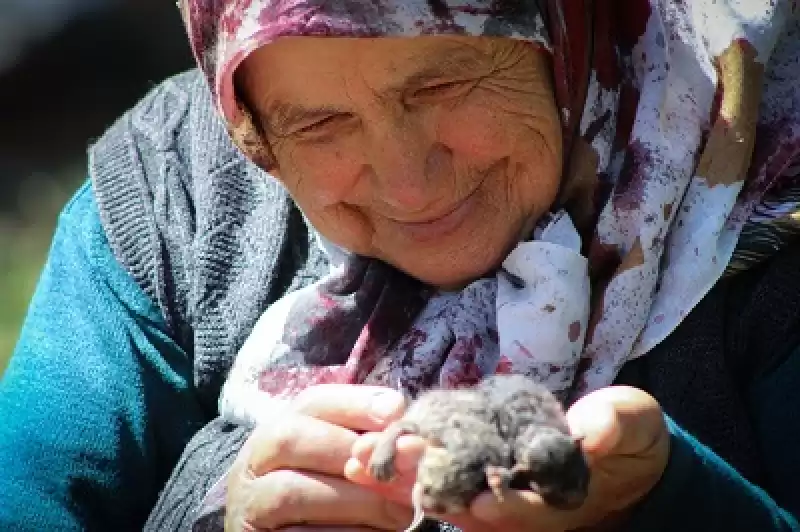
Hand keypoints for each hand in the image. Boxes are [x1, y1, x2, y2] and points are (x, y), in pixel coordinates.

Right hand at [224, 384, 416, 530]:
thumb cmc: (329, 492)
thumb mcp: (343, 457)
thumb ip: (367, 437)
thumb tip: (400, 417)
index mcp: (280, 428)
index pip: (312, 401)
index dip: (355, 403)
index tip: (396, 412)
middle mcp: (255, 460)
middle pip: (292, 438)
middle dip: (350, 452)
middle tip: (398, 472)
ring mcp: (251, 503)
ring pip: (291, 491)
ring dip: (353, 500)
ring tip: (396, 513)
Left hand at [346, 385, 669, 531]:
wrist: (614, 456)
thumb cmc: (627, 438)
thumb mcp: (632, 424)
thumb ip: (615, 425)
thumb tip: (593, 429)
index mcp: (558, 494)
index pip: (529, 507)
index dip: (506, 506)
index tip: (479, 499)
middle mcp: (519, 502)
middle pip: (470, 504)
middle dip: (429, 487)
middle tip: (388, 466)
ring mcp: (492, 492)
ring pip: (442, 495)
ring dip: (401, 483)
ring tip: (360, 462)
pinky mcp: (473, 474)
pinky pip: (433, 478)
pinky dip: (401, 470)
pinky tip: (366, 457)